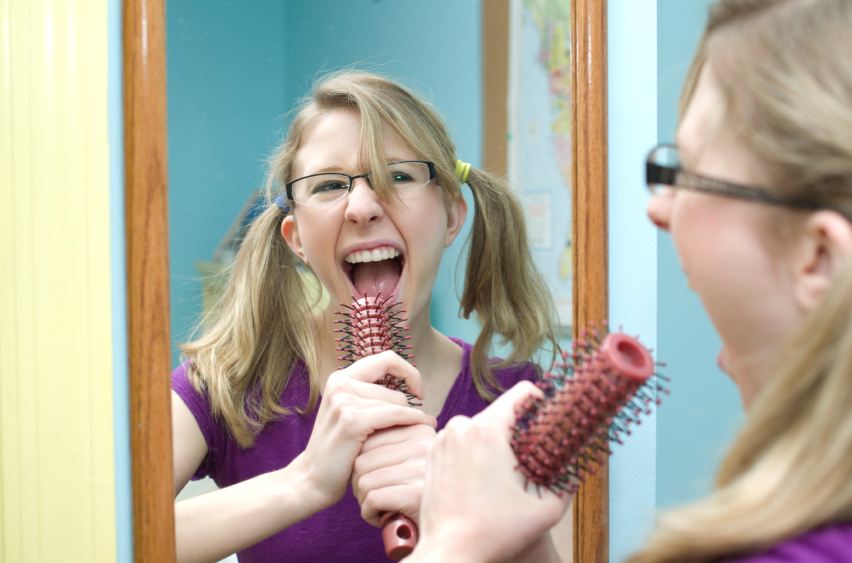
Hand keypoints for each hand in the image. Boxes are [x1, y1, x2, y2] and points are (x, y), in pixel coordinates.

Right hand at [291, 351, 435, 511]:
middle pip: (395, 389)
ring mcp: (344, 400)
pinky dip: (412, 421)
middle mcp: (340, 383)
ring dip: (409, 421)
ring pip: (398, 402)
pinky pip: (395, 414)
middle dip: (407, 411)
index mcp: (340, 378)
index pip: (387, 358)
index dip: (408, 372)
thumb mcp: (355, 417)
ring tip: (405, 440)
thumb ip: (377, 402)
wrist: (312, 480)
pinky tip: (421, 429)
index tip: (418, 393)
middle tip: (413, 430)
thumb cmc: (340, 452)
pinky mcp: (352, 419)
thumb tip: (425, 403)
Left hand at [352, 422, 436, 526]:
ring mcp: (420, 469)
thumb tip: (368, 426)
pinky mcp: (415, 495)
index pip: (368, 438)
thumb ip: (396, 442)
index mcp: (421, 429)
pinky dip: (369, 513)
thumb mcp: (416, 459)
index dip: (362, 464)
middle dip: (360, 483)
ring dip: (364, 501)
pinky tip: (382, 518)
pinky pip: (371, 499)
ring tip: (380, 508)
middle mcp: (422, 444)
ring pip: (363, 481)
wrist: (455, 528)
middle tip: (374, 497)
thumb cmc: (425, 494)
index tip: (376, 478)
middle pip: (361, 460)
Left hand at [412, 381, 572, 562]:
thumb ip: (568, 479)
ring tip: (503, 477)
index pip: (523, 393)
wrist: (450, 552)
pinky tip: (482, 482)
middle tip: (529, 462)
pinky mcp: (432, 453)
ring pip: (481, 428)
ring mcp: (443, 439)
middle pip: (502, 413)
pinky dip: (475, 454)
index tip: (547, 425)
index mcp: (488, 429)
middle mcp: (462, 426)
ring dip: (495, 444)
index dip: (542, 404)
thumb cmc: (495, 532)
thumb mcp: (547, 508)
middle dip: (518, 433)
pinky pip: (462, 441)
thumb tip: (581, 461)